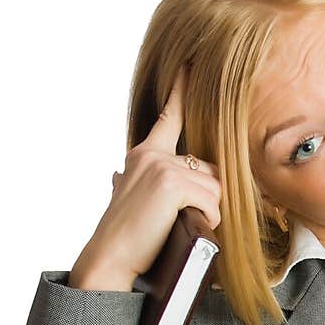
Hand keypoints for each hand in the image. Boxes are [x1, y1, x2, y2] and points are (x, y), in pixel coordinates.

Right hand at [74, 65, 222, 286]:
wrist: (110, 259)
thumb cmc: (123, 237)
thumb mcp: (126, 198)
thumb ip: (130, 182)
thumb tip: (117, 176)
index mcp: (143, 156)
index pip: (169, 118)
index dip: (180, 92)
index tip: (189, 66)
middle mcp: (153, 155)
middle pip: (210, 170)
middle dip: (207, 199)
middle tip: (181, 220)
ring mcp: (162, 167)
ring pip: (215, 189)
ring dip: (208, 214)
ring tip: (179, 227)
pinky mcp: (173, 184)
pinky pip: (212, 203)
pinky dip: (207, 222)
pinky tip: (183, 229)